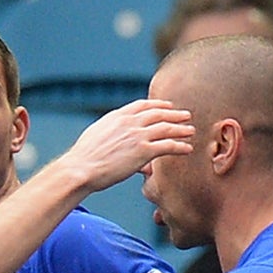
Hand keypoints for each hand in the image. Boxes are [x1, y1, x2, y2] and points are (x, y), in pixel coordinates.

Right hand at [61, 100, 195, 192]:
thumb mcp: (98, 136)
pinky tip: (188, 148)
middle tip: (186, 115)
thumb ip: (112, 134)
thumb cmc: (85, 158)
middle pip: (158, 114)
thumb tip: (118, 141)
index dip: (158, 105)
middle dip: (174, 114)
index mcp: (118, 116)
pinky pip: (168, 146)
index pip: (142, 105)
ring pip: (166, 128)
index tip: (167, 106)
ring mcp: (138, 135)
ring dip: (181, 129)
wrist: (82, 168)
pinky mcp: (143, 151)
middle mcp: (130, 122)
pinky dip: (180, 146)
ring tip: (191, 131)